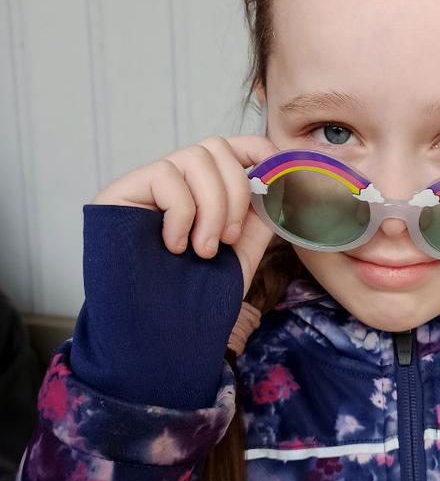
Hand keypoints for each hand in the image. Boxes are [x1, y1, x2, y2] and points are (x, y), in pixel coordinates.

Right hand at [92, 135, 277, 296]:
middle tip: (229, 238)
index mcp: (202, 191)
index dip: (256, 149)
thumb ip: (259, 215)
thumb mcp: (241, 251)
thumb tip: (278, 180)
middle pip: (214, 147)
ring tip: (203, 250)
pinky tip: (174, 247)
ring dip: (211, 208)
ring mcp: (146, 185)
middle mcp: (174, 181)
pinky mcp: (120, 191)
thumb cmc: (197, 297)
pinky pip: (164, 175)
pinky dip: (181, 214)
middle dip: (235, 191)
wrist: (160, 333)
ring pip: (194, 158)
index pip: (229, 147)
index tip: (275, 171)